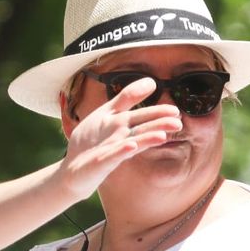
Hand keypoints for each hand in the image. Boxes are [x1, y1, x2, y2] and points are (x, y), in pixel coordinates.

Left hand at [57, 77, 182, 200]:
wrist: (72, 168)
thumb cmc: (91, 140)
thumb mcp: (106, 113)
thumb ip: (127, 98)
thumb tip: (152, 81)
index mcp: (123, 126)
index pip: (142, 118)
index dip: (157, 113)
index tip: (175, 111)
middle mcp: (120, 139)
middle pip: (141, 130)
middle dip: (158, 126)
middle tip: (178, 123)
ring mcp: (111, 151)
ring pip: (131, 144)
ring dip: (145, 140)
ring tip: (162, 136)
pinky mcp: (100, 163)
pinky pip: (111, 156)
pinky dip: (120, 151)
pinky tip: (130, 146)